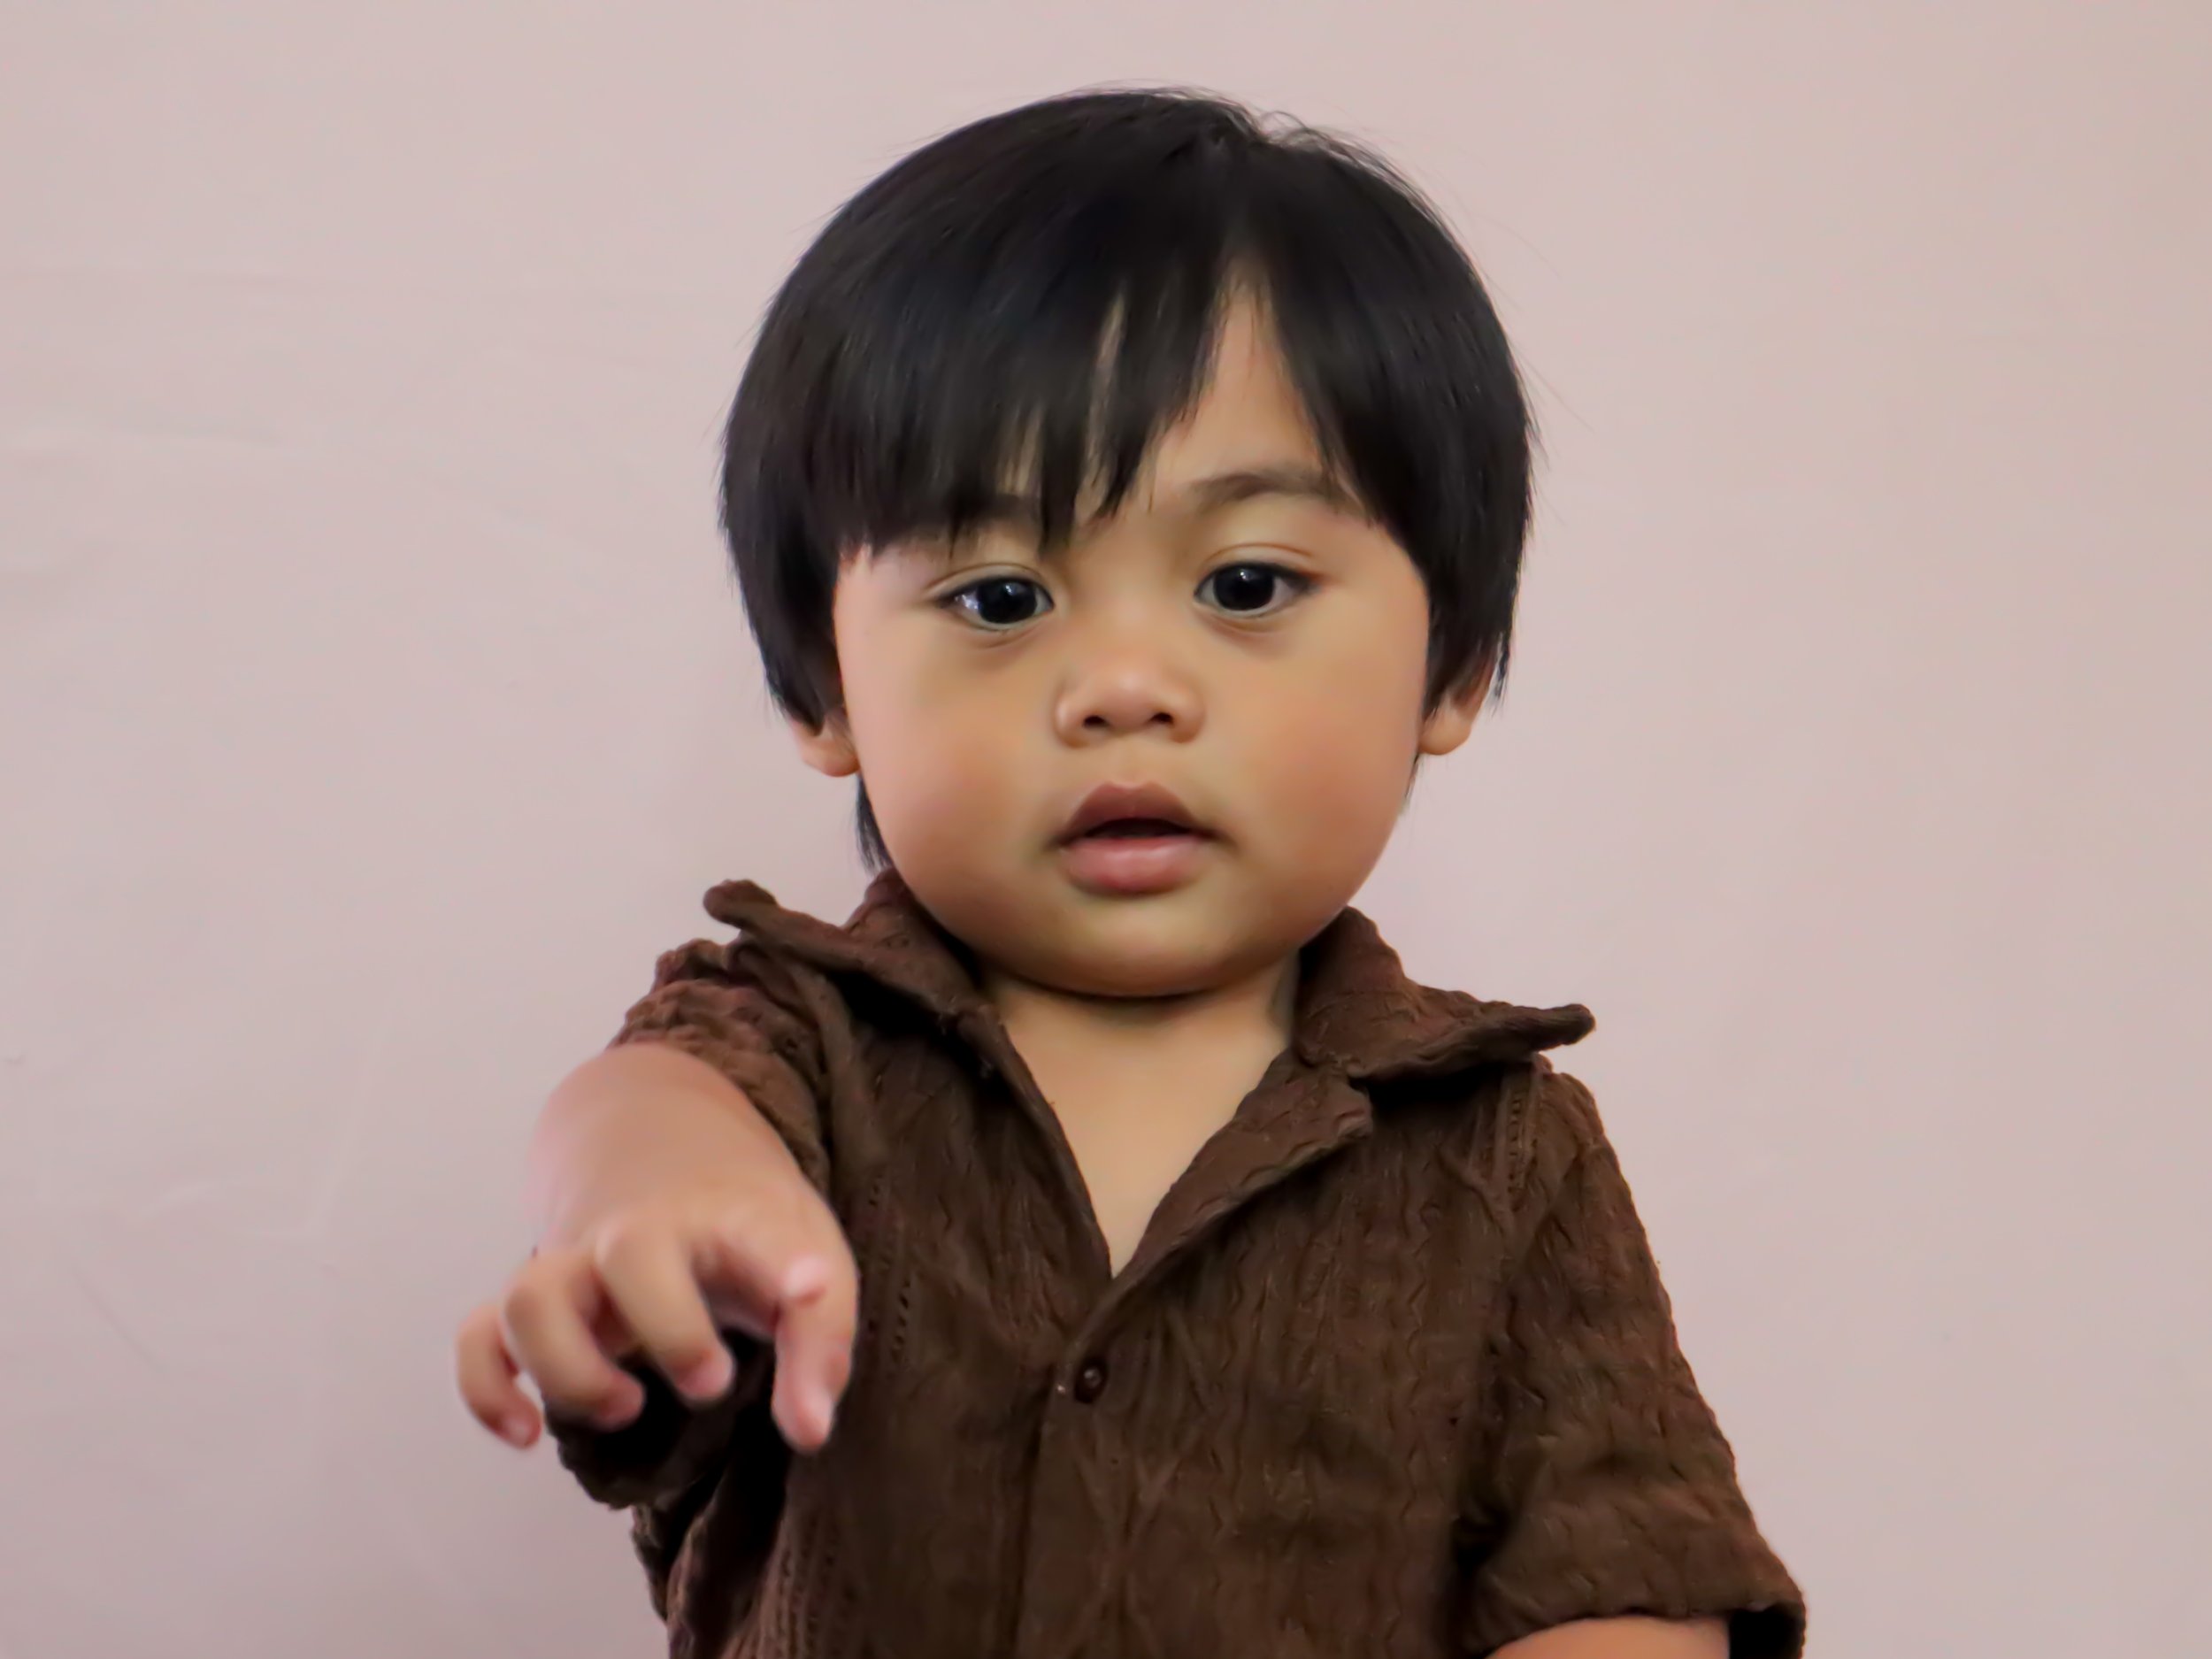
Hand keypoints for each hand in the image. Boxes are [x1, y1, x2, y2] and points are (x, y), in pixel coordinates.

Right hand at [456, 1123, 855, 1455]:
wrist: (668, 1164)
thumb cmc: (747, 1232)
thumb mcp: (809, 1265)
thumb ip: (818, 1344)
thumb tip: (808, 1429)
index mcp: (721, 1219)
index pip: (756, 1234)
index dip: (786, 1269)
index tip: (810, 1292)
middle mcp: (637, 1236)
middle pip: (626, 1252)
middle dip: (667, 1327)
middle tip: (712, 1385)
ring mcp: (576, 1268)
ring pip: (529, 1296)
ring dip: (566, 1367)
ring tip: (625, 1407)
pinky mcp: (538, 1307)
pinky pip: (480, 1336)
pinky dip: (487, 1388)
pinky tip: (528, 1434)